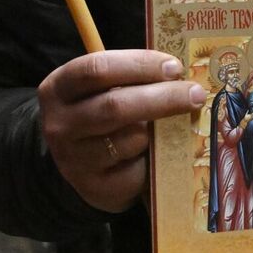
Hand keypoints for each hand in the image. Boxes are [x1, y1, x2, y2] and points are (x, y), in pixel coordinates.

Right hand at [39, 50, 206, 213]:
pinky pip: (136, 170)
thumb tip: (181, 74)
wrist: (79, 166)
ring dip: (159, 132)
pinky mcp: (93, 187)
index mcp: (58, 88)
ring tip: (167, 127)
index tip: (174, 67)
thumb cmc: (100, 116)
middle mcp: (59, 124)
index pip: (98, 69)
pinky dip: (154, 160)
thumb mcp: (102, 91)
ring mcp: (73, 159)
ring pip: (131, 139)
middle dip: (163, 97)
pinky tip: (155, 155)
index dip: (139, 65)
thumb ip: (131, 79)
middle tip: (195, 94)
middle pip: (116, 106)